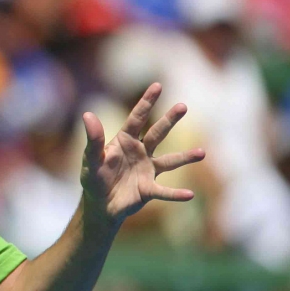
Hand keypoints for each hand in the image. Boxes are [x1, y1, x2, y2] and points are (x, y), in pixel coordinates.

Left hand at [81, 83, 205, 226]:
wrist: (99, 205)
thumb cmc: (94, 178)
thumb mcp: (91, 158)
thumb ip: (93, 139)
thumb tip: (87, 115)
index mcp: (125, 141)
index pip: (137, 118)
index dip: (146, 102)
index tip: (157, 85)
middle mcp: (140, 152)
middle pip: (157, 133)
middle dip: (169, 120)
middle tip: (182, 106)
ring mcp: (148, 170)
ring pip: (170, 161)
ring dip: (185, 157)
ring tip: (202, 153)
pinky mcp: (149, 189)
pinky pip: (165, 191)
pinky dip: (176, 193)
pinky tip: (189, 194)